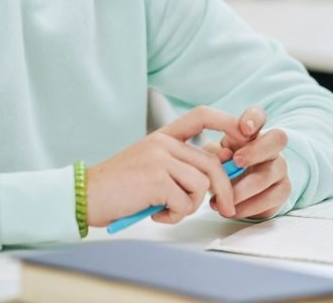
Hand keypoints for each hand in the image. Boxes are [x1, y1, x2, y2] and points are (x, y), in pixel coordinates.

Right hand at [86, 106, 251, 226]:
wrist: (86, 195)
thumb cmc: (119, 187)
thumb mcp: (151, 165)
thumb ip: (179, 164)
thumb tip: (217, 172)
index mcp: (163, 136)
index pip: (201, 116)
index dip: (227, 122)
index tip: (246, 136)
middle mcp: (163, 142)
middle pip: (211, 163)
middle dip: (225, 190)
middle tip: (227, 208)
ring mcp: (160, 159)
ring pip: (201, 185)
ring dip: (189, 207)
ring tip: (166, 210)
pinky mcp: (156, 179)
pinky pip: (185, 202)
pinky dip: (174, 216)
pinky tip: (155, 213)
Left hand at [205, 105, 291, 219]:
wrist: (237, 195)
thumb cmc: (223, 169)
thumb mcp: (213, 157)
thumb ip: (214, 153)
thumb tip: (222, 156)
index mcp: (252, 133)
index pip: (258, 116)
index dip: (254, 119)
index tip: (243, 127)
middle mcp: (271, 147)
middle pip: (278, 139)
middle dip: (256, 149)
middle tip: (236, 161)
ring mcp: (279, 169)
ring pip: (270, 174)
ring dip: (244, 187)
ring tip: (221, 198)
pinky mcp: (282, 191)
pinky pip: (270, 198)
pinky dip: (248, 206)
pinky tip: (231, 210)